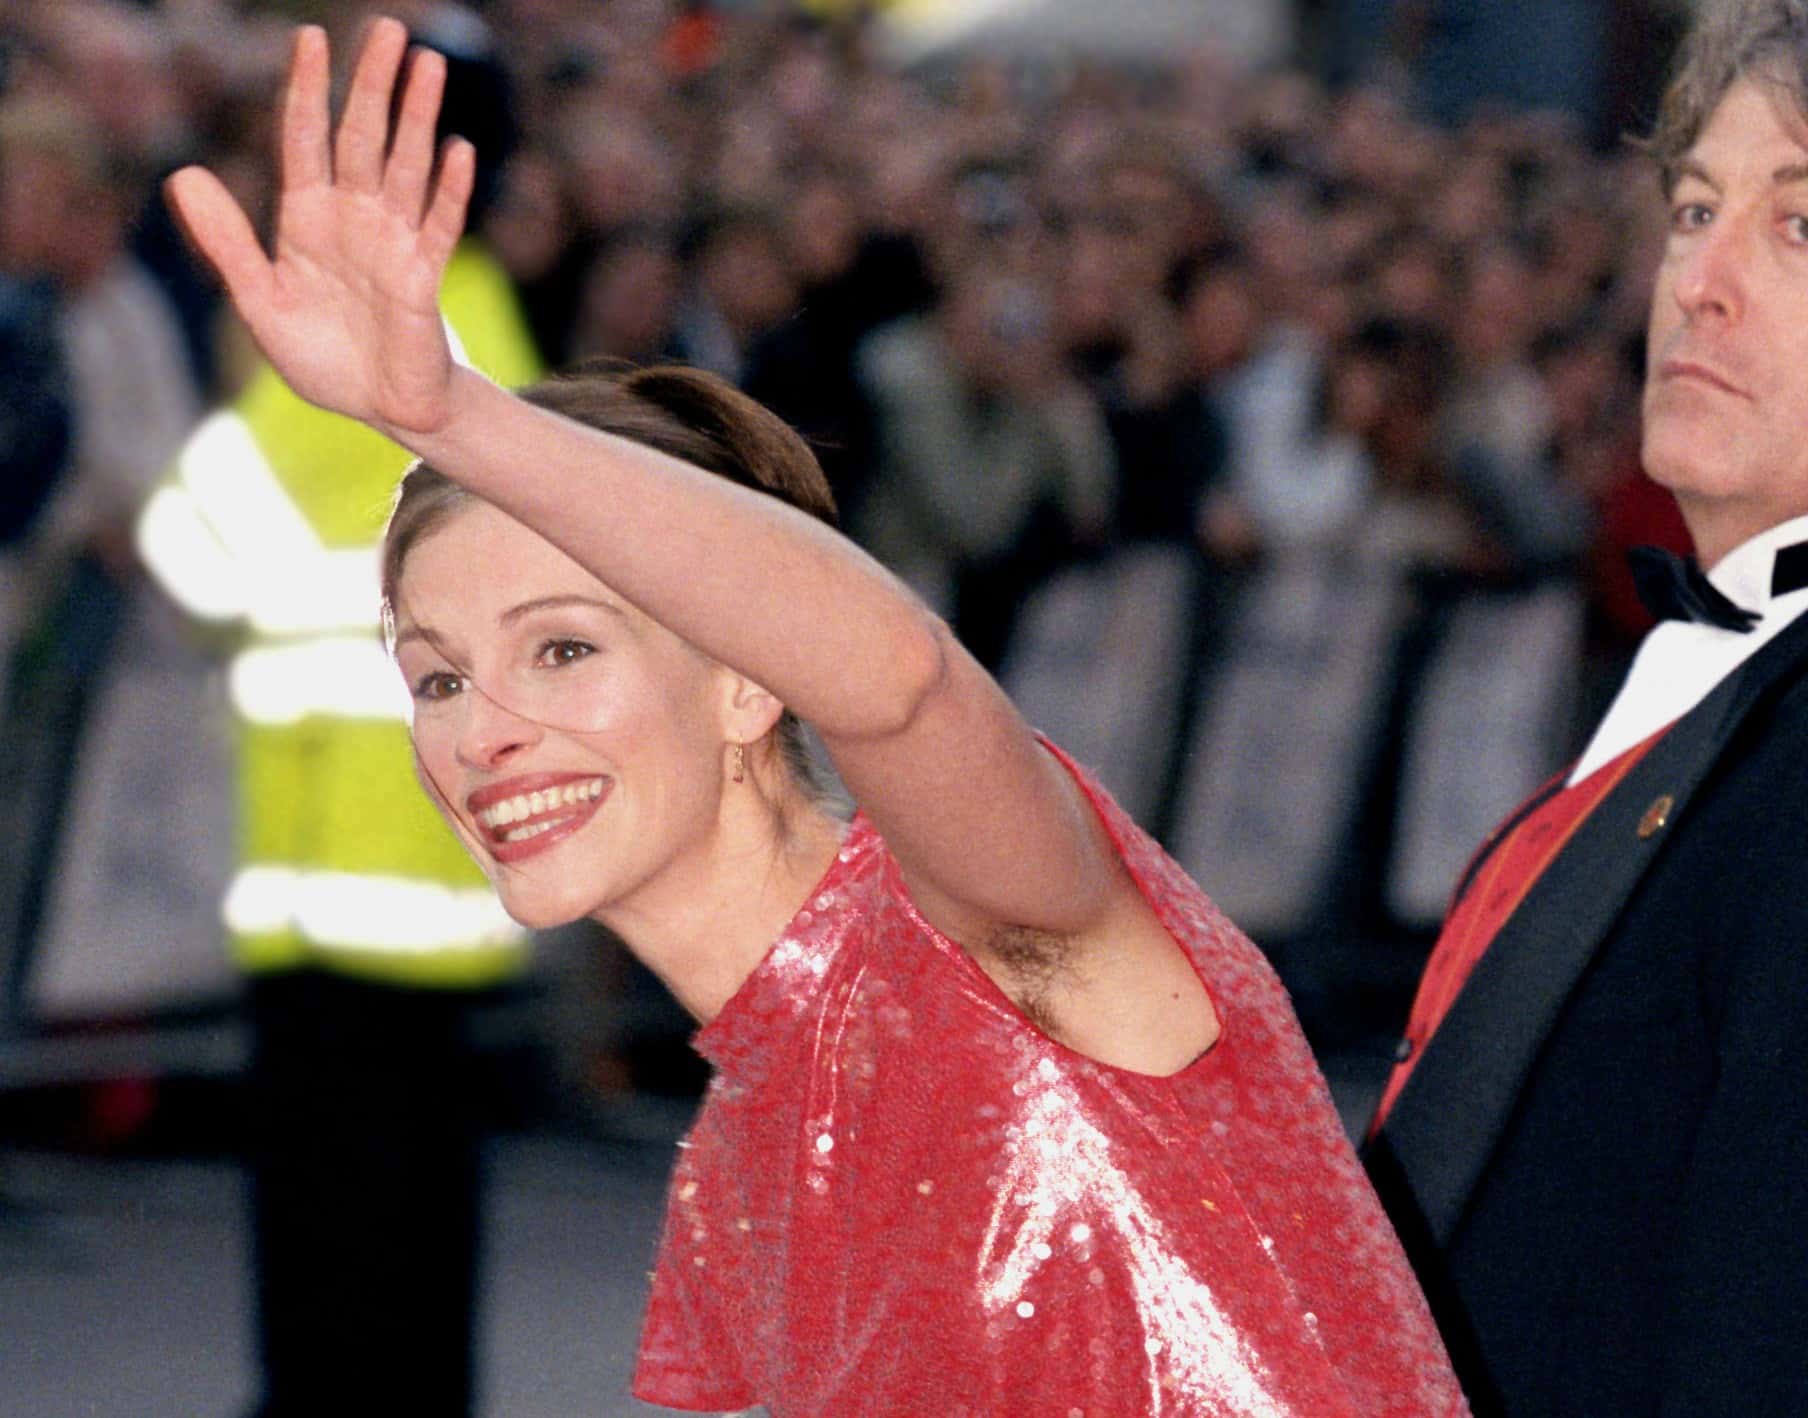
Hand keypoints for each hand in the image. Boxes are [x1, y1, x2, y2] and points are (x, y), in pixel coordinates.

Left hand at [164, 18, 472, 436]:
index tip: (312, 37)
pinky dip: (449, 191)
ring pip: (407, 167)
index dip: (308, 90)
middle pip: (363, 138)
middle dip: (373, 84)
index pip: (306, 140)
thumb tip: (183, 174)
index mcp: (309, 219)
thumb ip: (228, 242)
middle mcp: (355, 219)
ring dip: (418, 117)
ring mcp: (394, 244)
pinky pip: (439, 227)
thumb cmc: (324, 358)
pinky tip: (459, 151)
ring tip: (429, 65)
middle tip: (388, 28)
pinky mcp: (424, 278)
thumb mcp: (260, 302)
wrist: (380, 408)